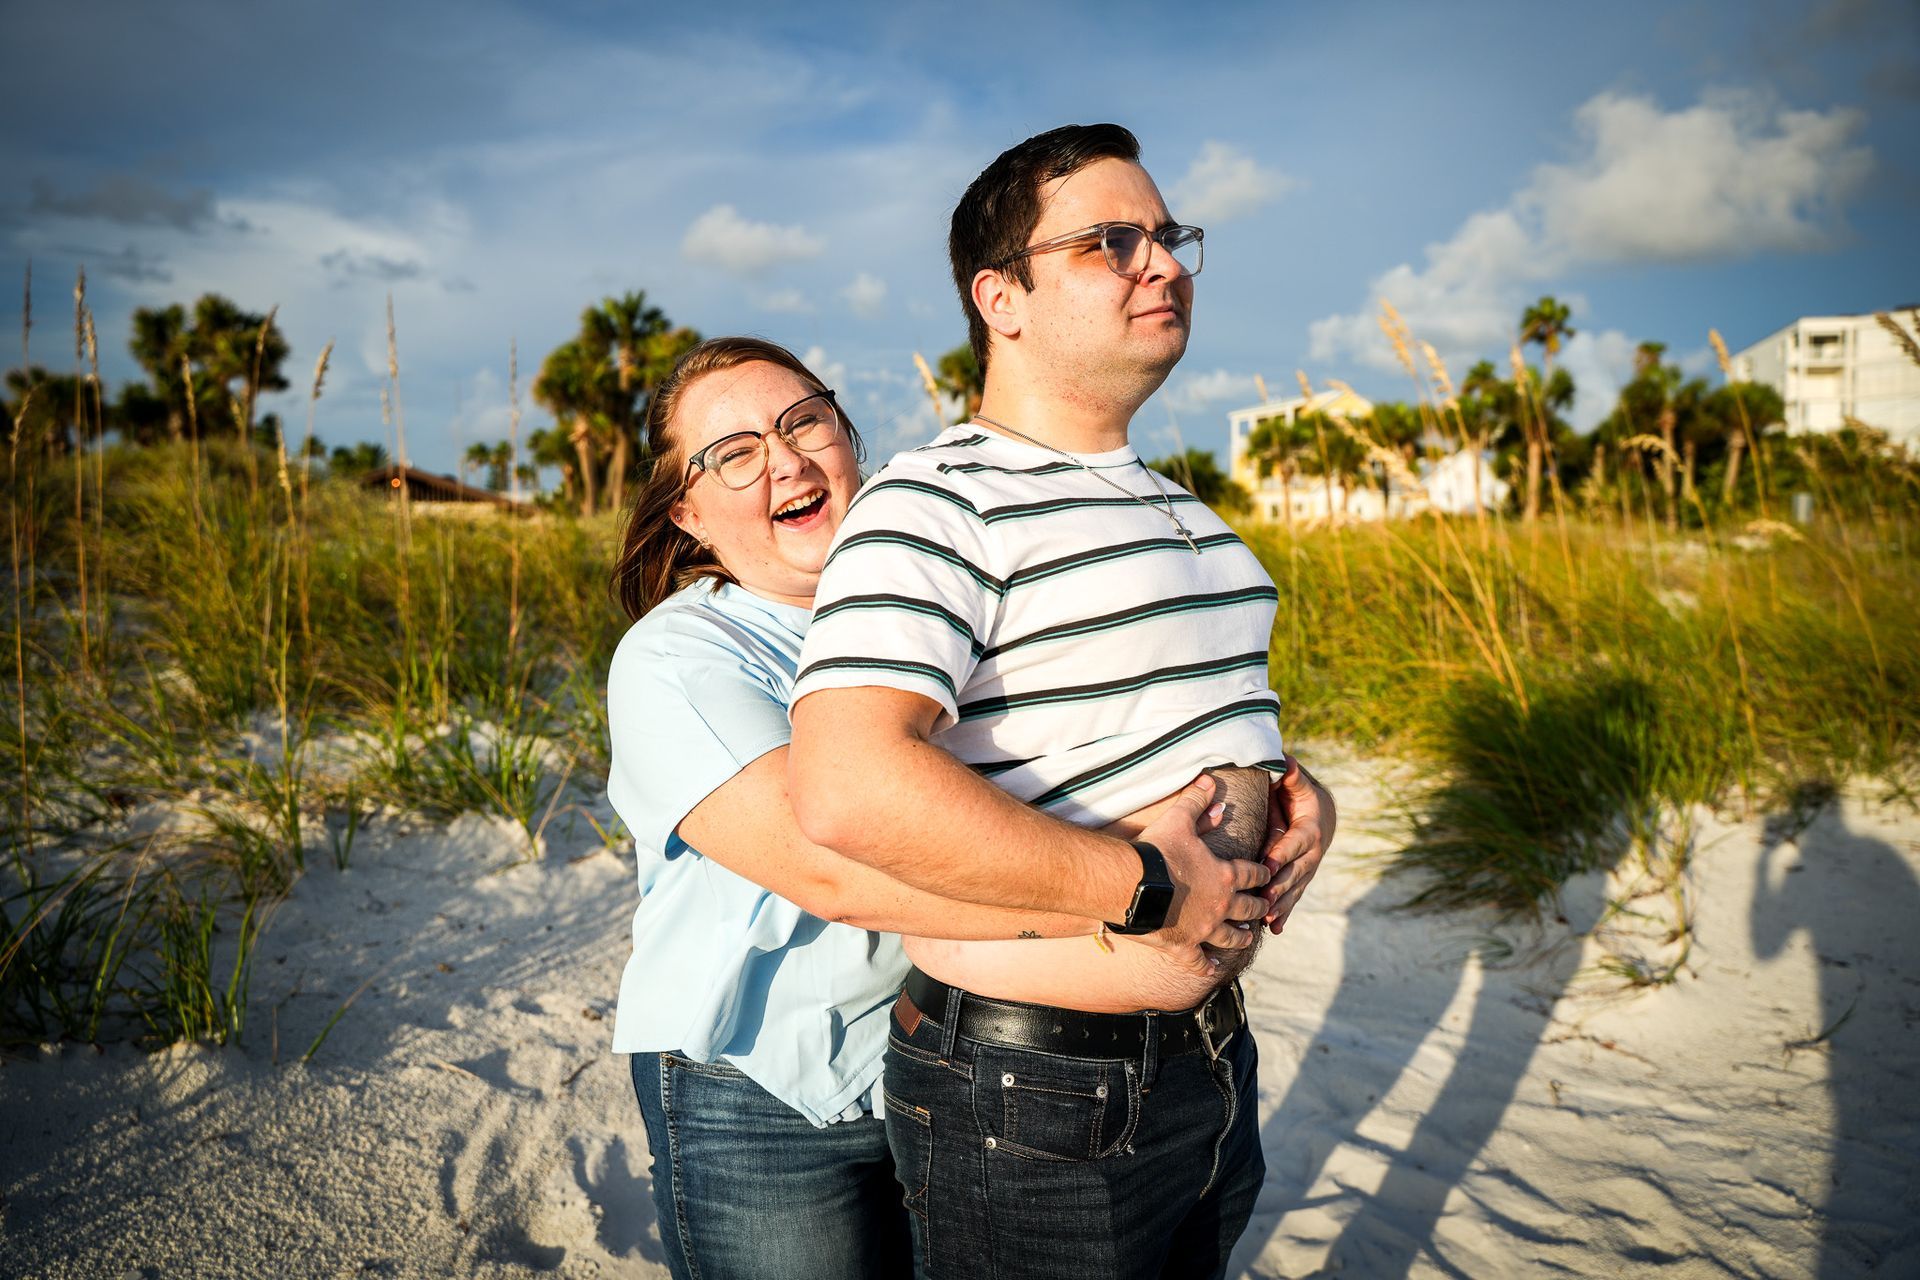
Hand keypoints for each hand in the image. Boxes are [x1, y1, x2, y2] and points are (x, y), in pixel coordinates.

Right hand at [1133, 774, 1270, 959]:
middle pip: (1248, 907)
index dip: (1261, 871)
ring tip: (1247, 937)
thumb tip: (1210, 781)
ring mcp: (1203, 929)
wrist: (1130, 884)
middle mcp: (1220, 905)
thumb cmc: (1156, 851)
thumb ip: (1197, 802)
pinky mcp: (1184, 947)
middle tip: (1264, 907)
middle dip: (1258, 906)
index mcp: (1224, 874)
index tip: (1267, 873)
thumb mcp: (1178, 820)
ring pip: (1231, 937)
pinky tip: (1213, 969)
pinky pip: (1199, 962)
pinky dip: (1207, 966)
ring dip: (1241, 937)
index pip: (1251, 872)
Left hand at [1260, 756, 1335, 933]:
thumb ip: (1290, 776)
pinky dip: (1286, 914)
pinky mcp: (1301, 879)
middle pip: (1295, 872)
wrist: (1323, 814)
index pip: (1294, 843)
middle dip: (1279, 887)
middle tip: (1263, 901)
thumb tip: (1284, 760)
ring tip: (1268, 920)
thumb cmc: (1301, 795)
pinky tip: (1276, 929)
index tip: (1267, 864)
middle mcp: (1311, 853)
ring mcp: (1308, 869)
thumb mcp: (1297, 784)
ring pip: (1295, 889)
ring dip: (1282, 905)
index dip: (1281, 853)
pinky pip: (1294, 898)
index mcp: (1309, 829)